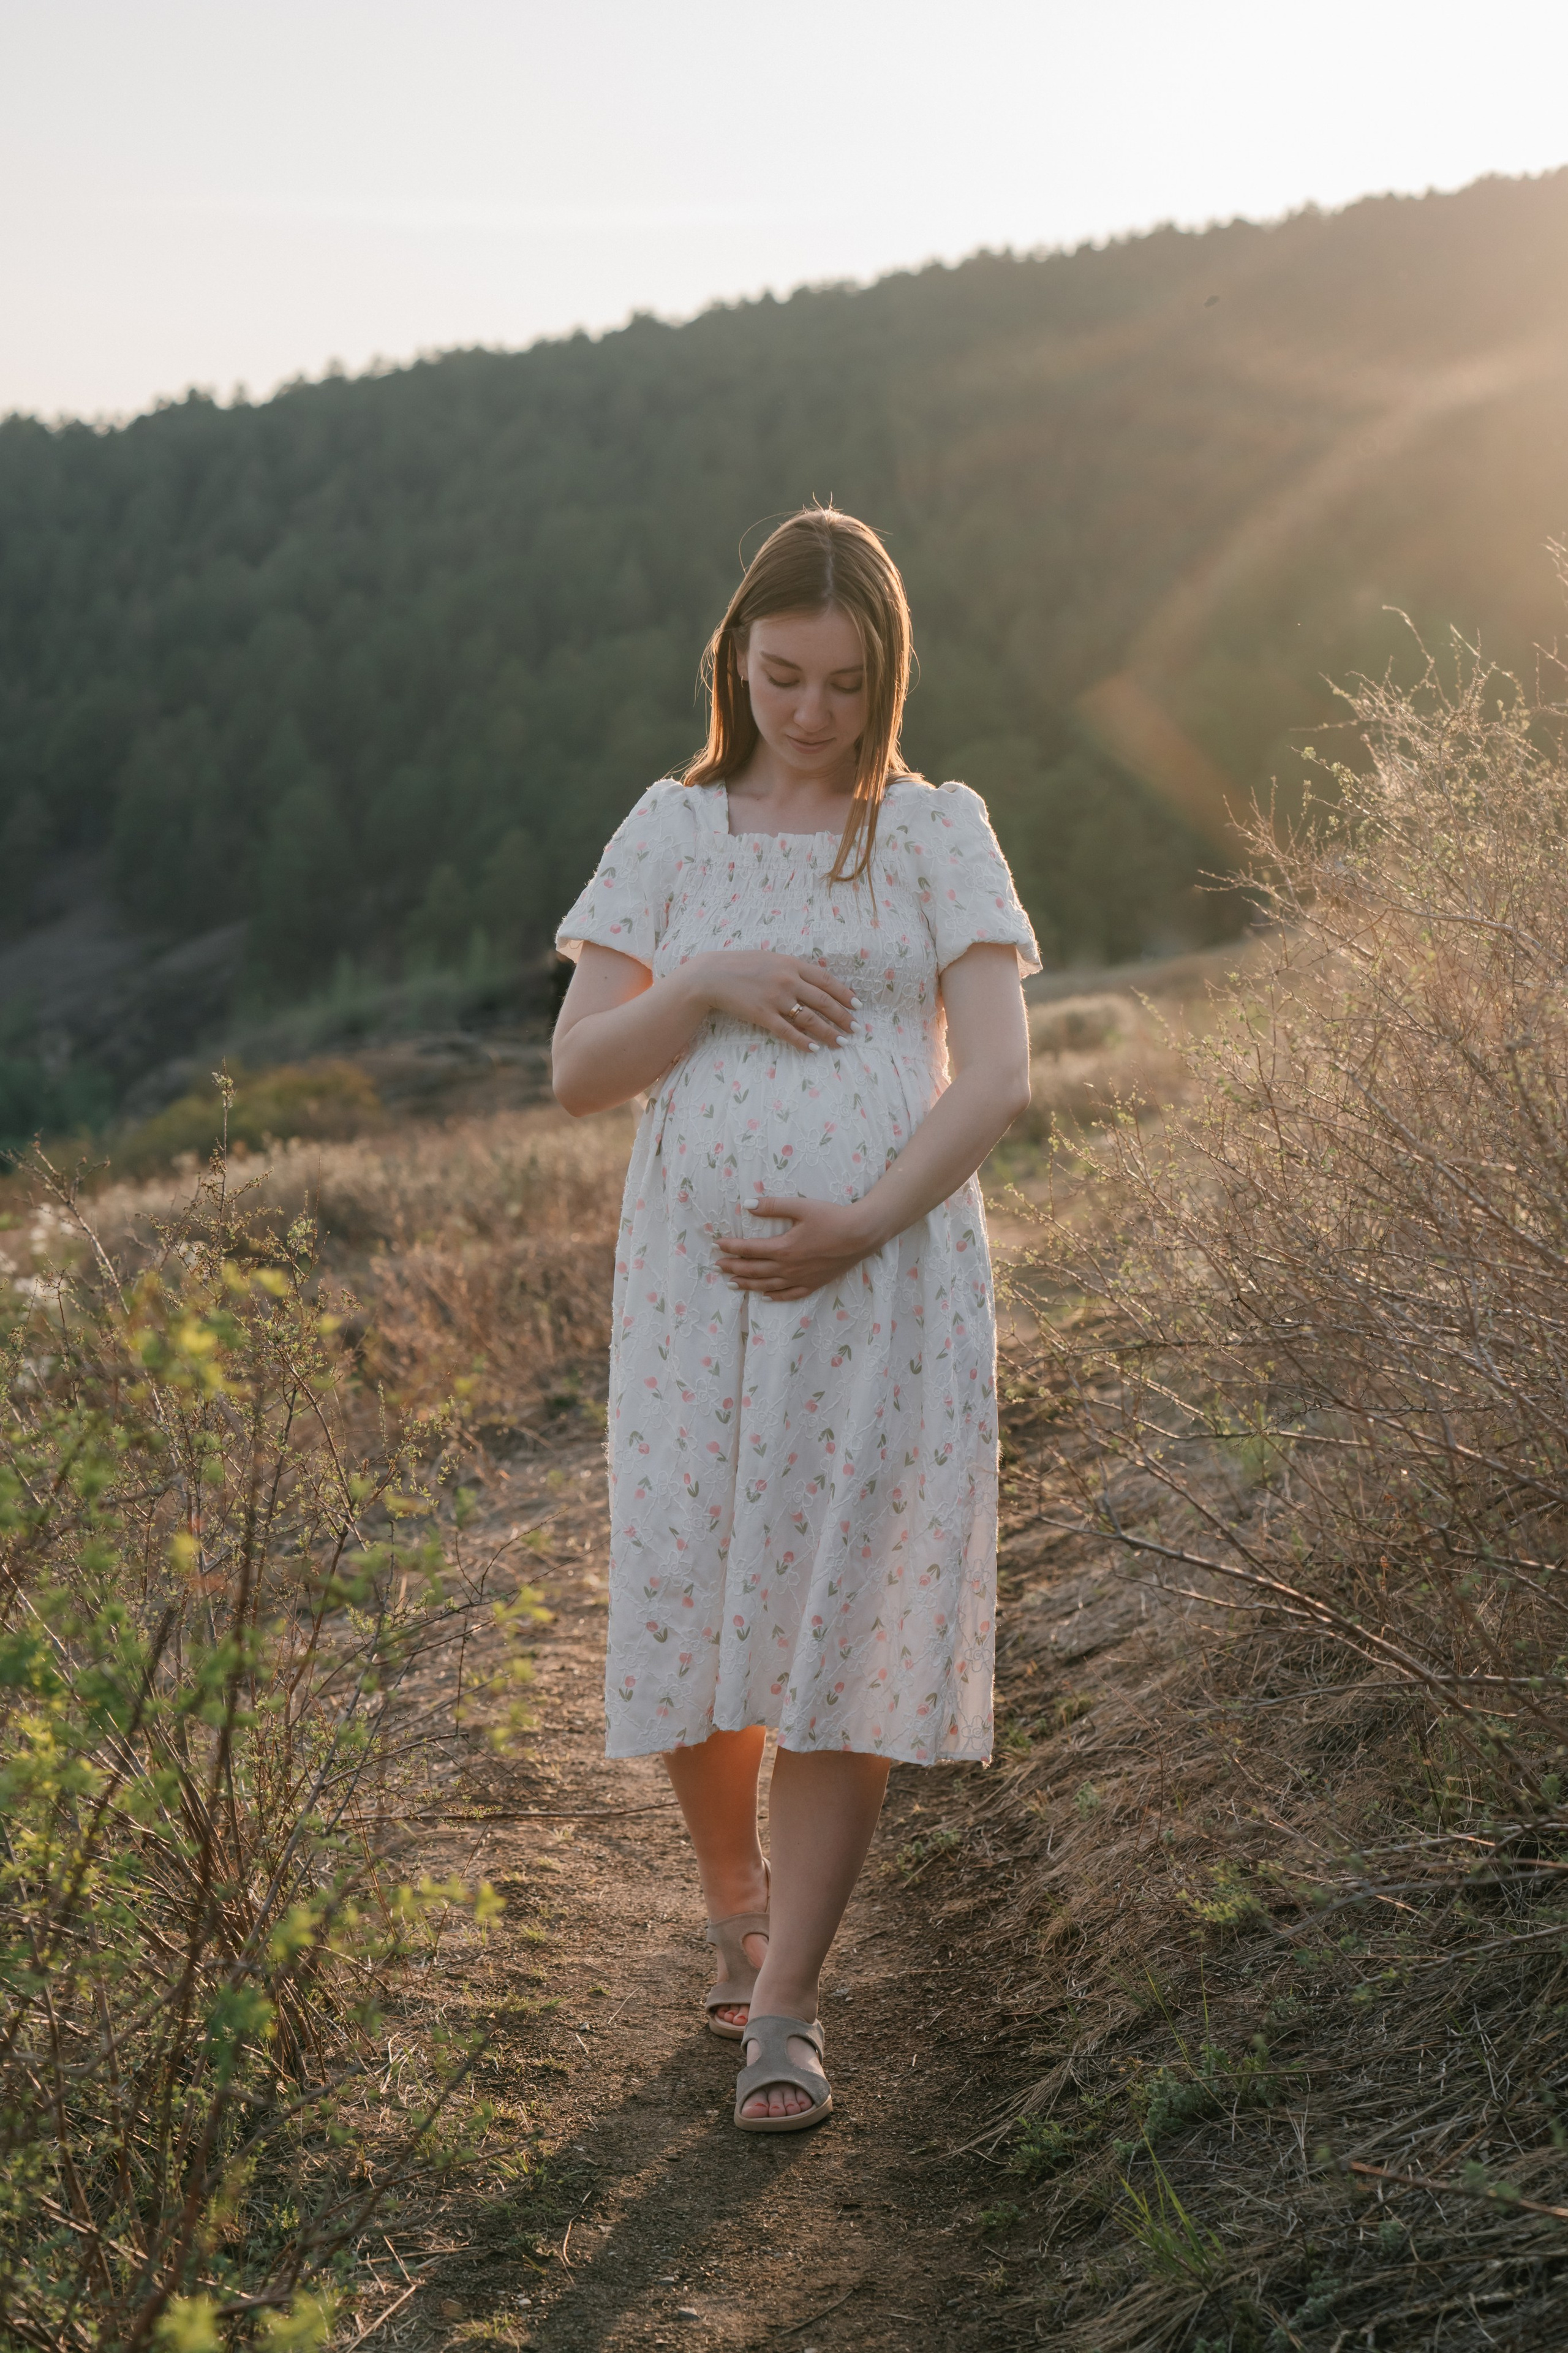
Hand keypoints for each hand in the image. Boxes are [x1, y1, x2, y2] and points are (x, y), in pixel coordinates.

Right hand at [692, 952, 856, 1051]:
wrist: (711, 975)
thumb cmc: (741, 965)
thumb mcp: (771, 959)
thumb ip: (793, 969)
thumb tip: (815, 982)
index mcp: (792, 964)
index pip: (826, 980)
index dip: (844, 994)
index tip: (857, 1005)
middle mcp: (788, 980)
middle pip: (823, 1001)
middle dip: (843, 1016)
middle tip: (857, 1029)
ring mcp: (776, 999)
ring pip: (810, 1019)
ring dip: (829, 1032)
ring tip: (842, 1042)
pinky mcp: (762, 1015)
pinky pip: (787, 1031)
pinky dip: (803, 1041)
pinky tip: (814, 1049)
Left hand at [716, 1194, 880, 1300]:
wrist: (862, 1235)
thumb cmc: (832, 1217)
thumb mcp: (801, 1206)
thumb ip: (773, 1206)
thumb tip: (747, 1204)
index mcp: (783, 1248)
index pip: (749, 1250)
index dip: (730, 1248)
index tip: (716, 1245)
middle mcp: (789, 1267)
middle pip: (754, 1270)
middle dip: (733, 1268)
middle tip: (717, 1266)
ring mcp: (801, 1278)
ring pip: (767, 1285)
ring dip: (747, 1285)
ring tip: (732, 1284)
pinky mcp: (814, 1283)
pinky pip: (790, 1294)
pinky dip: (774, 1296)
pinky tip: (765, 1296)